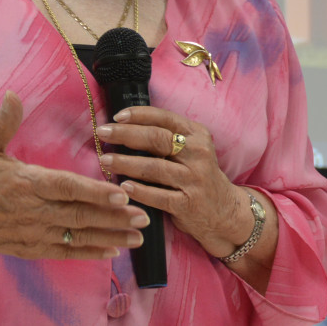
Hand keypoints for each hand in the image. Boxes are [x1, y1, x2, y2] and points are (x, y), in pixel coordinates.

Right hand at [0, 92, 149, 262]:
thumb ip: (4, 122)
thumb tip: (13, 94)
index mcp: (26, 183)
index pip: (67, 188)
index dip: (94, 192)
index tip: (121, 193)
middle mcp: (33, 211)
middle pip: (80, 216)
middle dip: (114, 217)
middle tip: (144, 215)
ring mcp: (33, 233)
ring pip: (77, 236)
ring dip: (110, 236)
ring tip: (138, 235)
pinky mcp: (31, 248)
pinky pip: (65, 253)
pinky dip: (89, 253)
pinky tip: (113, 250)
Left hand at [95, 106, 251, 258]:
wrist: (223, 211)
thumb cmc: (198, 176)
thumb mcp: (192, 150)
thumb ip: (168, 138)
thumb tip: (126, 126)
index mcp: (197, 135)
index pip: (164, 118)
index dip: (139, 115)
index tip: (116, 116)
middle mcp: (198, 154)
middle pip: (156, 139)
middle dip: (125, 134)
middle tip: (103, 133)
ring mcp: (193, 179)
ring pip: (153, 167)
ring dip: (125, 163)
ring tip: (105, 160)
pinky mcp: (187, 203)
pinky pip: (158, 196)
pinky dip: (139, 191)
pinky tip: (123, 186)